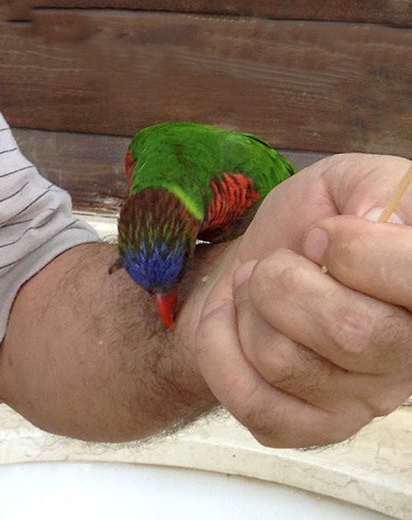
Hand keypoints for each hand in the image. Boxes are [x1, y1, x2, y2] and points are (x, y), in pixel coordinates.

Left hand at [182, 153, 411, 446]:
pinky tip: (233, 323)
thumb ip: (378, 190)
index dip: (352, 249)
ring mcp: (365, 401)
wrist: (256, 265)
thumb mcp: (347, 183)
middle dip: (283, 280)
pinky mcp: (312, 428)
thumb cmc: (311, 224)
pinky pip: (251, 400)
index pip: (411, 279)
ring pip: (284, 362)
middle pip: (347, 332)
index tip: (322, 236)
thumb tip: (386, 226)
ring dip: (248, 309)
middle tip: (278, 264)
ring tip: (256, 290)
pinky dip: (218, 347)